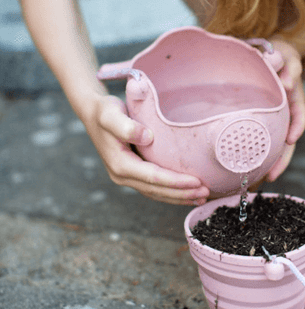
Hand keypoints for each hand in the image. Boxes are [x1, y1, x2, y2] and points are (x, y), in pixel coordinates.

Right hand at [84, 94, 209, 204]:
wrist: (93, 113)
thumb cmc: (104, 111)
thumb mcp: (110, 114)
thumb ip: (125, 125)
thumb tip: (147, 137)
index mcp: (120, 164)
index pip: (154, 178)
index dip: (176, 182)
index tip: (197, 182)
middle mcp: (122, 176)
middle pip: (157, 191)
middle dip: (182, 194)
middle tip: (206, 193)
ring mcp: (127, 177)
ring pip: (157, 193)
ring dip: (180, 197)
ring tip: (202, 197)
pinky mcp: (133, 174)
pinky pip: (154, 188)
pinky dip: (172, 193)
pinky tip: (187, 193)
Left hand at [265, 39, 304, 181]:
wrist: (269, 54)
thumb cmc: (278, 54)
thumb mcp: (285, 55)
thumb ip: (286, 65)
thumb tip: (286, 82)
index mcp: (294, 96)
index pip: (299, 114)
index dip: (297, 127)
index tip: (292, 139)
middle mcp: (287, 111)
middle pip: (288, 138)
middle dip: (282, 158)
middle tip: (272, 175)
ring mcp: (276, 117)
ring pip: (277, 143)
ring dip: (272, 161)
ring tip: (263, 178)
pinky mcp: (265, 120)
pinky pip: (264, 138)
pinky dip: (259, 151)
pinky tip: (251, 164)